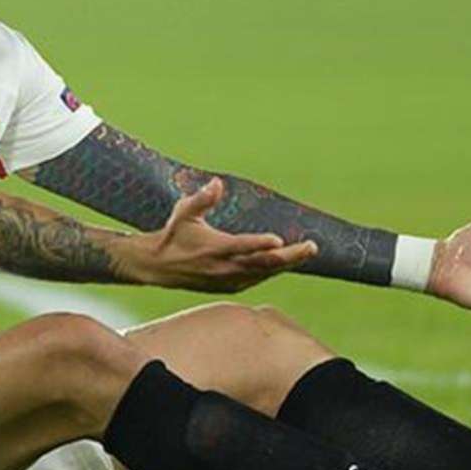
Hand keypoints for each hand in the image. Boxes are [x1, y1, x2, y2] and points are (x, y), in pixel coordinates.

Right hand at [121, 178, 318, 292]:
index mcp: (213, 248)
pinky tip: (288, 261)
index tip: (279, 239)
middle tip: (312, 246)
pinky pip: (258, 279)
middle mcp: (223, 267)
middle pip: (262, 264)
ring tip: (308, 251)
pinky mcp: (230, 286)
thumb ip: (201, 199)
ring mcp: (228, 280)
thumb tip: (217, 183)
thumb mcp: (183, 213)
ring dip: (287, 263)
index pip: (240, 246)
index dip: (259, 244)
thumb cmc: (174, 234)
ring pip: (264, 273)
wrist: (158, 267)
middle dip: (289, 256)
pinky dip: (274, 270)